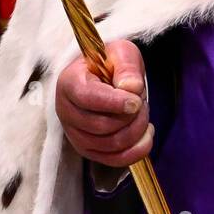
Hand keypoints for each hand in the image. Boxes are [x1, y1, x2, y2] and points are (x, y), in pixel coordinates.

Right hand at [55, 38, 152, 167]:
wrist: (103, 76)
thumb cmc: (110, 63)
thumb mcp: (121, 53)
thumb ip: (127, 67)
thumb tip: (131, 88)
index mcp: (69, 82)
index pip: (88, 98)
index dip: (114, 103)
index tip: (136, 101)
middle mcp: (66, 111)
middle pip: (101, 125)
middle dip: (131, 116)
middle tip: (142, 101)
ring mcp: (75, 134)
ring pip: (110, 144)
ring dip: (136, 130)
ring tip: (142, 113)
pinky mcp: (88, 149)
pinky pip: (113, 160)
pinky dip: (136, 151)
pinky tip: (147, 134)